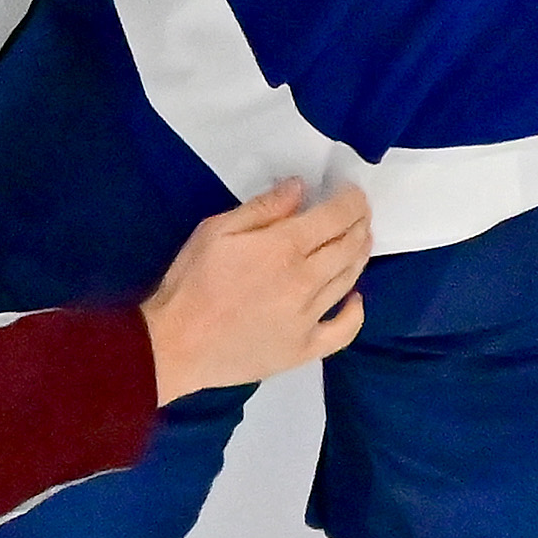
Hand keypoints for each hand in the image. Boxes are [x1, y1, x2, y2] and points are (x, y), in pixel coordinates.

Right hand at [140, 178, 369, 403]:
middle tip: (361, 213)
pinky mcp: (304, 349)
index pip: (335, 217)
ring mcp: (308, 318)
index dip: (351, 201)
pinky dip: (355, 313)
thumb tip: (299, 188)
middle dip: (360, 224)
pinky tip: (355, 298)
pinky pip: (343, 331)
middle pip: (348, 246)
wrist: (176, 344)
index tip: (354, 193)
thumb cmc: (191, 281)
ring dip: (360, 256)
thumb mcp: (217, 230)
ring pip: (348, 281)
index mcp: (284, 248)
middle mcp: (306, 281)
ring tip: (360, 242)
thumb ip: (263, 208)